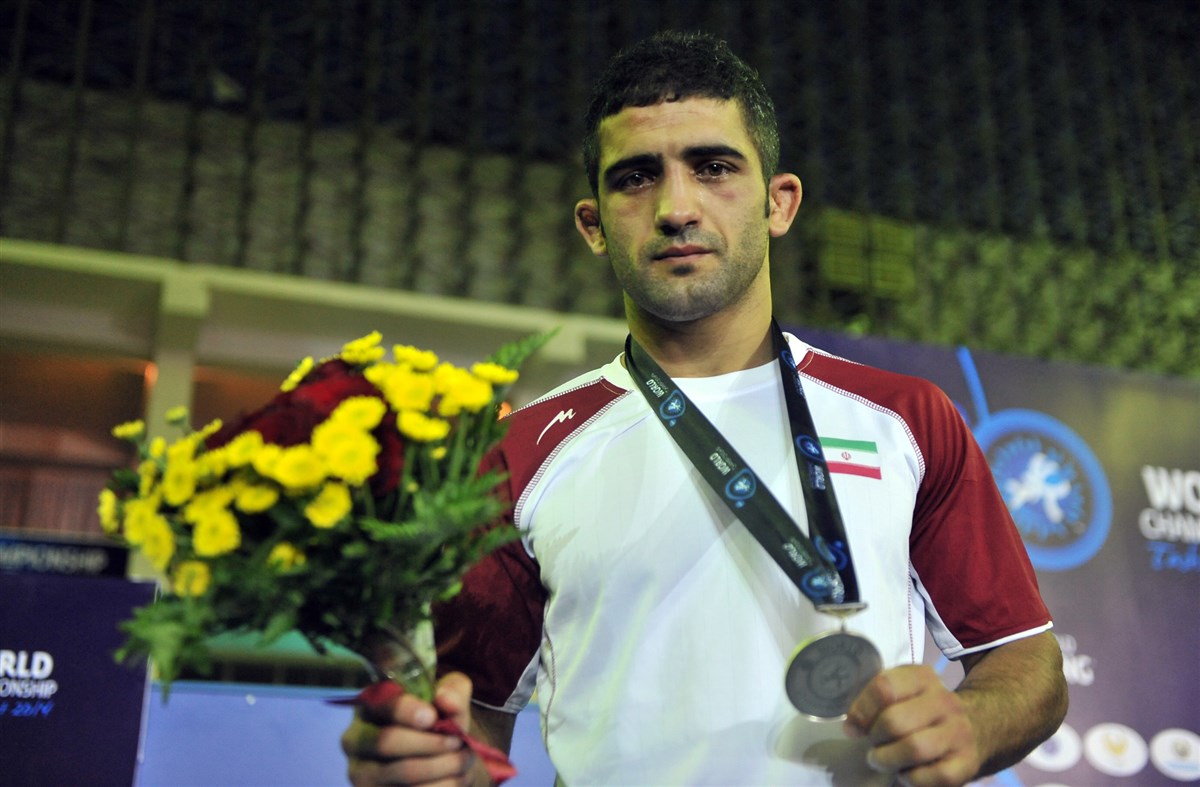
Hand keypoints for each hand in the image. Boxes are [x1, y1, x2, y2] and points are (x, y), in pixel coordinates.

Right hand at [342, 672, 482, 785]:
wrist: (440, 759)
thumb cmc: (438, 721)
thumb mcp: (448, 697)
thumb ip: (452, 691)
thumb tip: (447, 700)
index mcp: (369, 704)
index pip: (380, 704)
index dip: (406, 710)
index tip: (432, 717)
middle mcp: (356, 739)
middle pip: (387, 741)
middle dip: (430, 742)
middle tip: (457, 741)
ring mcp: (362, 773)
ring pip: (404, 772)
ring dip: (443, 766)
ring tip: (465, 760)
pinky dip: (442, 785)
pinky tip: (457, 778)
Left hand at [843, 665, 980, 786]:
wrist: (978, 725)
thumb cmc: (924, 710)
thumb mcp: (903, 692)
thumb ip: (874, 701)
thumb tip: (851, 726)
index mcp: (923, 677)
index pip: (884, 687)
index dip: (862, 710)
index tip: (854, 726)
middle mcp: (944, 701)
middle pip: (895, 721)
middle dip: (875, 737)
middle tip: (873, 744)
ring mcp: (959, 732)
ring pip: (914, 748)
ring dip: (888, 759)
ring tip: (881, 760)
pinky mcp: (967, 762)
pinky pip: (932, 776)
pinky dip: (911, 778)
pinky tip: (906, 772)